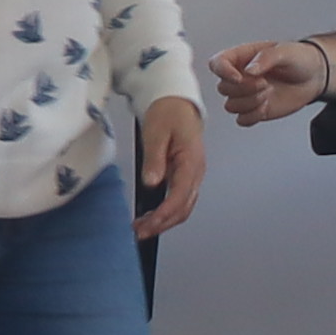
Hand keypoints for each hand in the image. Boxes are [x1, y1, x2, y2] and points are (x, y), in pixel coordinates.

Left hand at [133, 94, 206, 239]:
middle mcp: (196, 172)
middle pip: (183, 208)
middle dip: (163, 224)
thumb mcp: (156, 132)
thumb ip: (154, 158)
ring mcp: (192, 176)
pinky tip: (150, 216)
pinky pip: (179, 200)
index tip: (148, 224)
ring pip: (182, 207)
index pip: (180, 196)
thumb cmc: (168, 112)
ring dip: (164, 221)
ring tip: (141, 228)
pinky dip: (165, 212)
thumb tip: (151, 182)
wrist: (177, 102)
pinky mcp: (184, 176)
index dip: (164, 214)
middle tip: (139, 233)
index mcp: (191, 162)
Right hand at [211, 39, 327, 127]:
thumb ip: (266, 58)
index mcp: (241, 57)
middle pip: (223, 88)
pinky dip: (252, 116)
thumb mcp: (285, 51)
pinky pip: (242, 120)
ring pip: (230, 106)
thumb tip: (249, 70)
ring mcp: (246, 95)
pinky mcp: (255, 110)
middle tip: (266, 83)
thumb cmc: (299, 58)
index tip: (240, 77)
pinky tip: (266, 106)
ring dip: (249, 103)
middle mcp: (240, 77)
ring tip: (269, 93)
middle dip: (244, 89)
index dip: (223, 72)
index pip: (217, 64)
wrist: (314, 76)